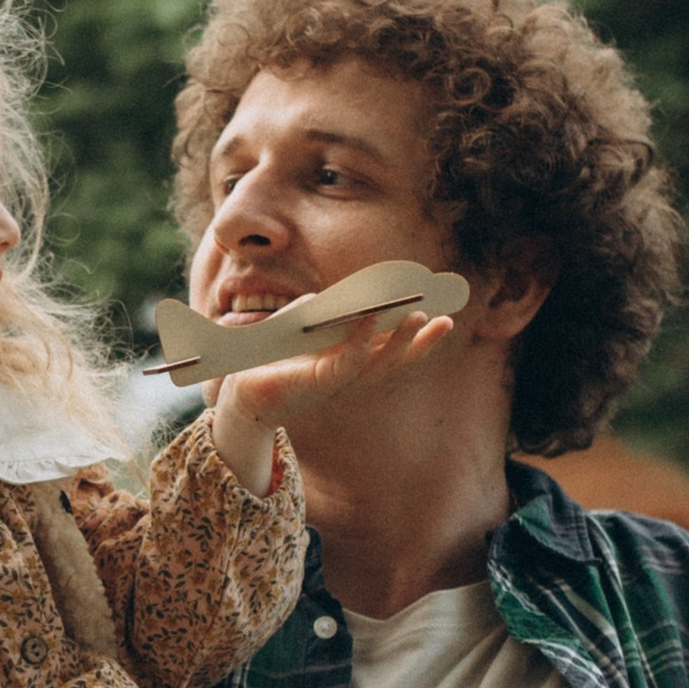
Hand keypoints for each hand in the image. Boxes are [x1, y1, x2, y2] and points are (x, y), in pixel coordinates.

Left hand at [206, 303, 456, 496]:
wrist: (242, 389)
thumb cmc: (272, 357)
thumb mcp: (299, 323)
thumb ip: (319, 308)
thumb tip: (336, 298)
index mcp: (351, 361)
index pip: (392, 350)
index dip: (419, 338)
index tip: (445, 318)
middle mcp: (349, 374)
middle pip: (394, 360)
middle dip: (422, 342)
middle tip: (446, 321)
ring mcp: (336, 381)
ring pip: (377, 364)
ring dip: (399, 341)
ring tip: (419, 319)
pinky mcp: (319, 382)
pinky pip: (346, 362)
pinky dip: (360, 342)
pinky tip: (371, 322)